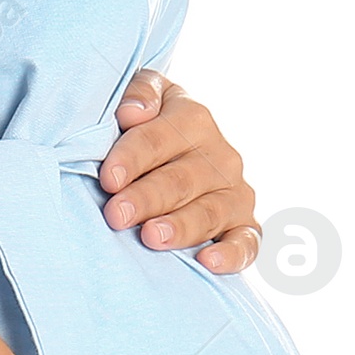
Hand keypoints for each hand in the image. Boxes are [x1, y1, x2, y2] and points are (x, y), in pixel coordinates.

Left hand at [99, 70, 259, 272]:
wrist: (187, 152)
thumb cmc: (151, 126)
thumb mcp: (146, 95)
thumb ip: (141, 92)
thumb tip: (132, 113)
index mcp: (193, 119)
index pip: (157, 138)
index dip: (132, 158)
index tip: (108, 179)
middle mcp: (220, 155)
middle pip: (180, 180)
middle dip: (146, 198)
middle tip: (116, 215)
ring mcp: (235, 192)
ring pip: (208, 212)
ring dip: (180, 226)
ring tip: (151, 237)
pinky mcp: (246, 225)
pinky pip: (246, 243)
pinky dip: (230, 254)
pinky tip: (207, 262)